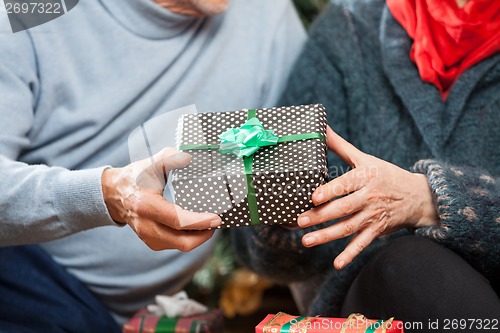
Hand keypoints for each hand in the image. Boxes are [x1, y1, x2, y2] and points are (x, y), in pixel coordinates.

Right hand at [102, 148, 220, 250]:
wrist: (113, 193)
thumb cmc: (135, 177)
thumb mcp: (151, 163)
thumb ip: (170, 157)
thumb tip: (189, 157)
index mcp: (146, 205)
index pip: (178, 220)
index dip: (199, 222)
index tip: (216, 218)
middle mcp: (146, 225)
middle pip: (181, 242)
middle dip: (203, 235)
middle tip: (215, 223)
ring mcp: (146, 236)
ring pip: (178, 246)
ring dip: (197, 238)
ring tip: (208, 225)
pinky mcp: (149, 241)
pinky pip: (173, 245)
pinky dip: (187, 239)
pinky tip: (195, 229)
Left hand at [297, 127, 438, 268]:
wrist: (417, 196)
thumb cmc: (385, 174)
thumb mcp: (365, 158)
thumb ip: (341, 146)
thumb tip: (321, 127)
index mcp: (365, 177)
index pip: (345, 184)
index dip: (330, 191)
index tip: (313, 197)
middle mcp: (369, 197)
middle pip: (343, 208)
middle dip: (320, 216)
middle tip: (300, 221)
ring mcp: (373, 215)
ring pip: (348, 227)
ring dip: (327, 236)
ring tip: (307, 241)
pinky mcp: (377, 230)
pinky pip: (362, 244)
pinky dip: (350, 254)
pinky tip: (336, 263)